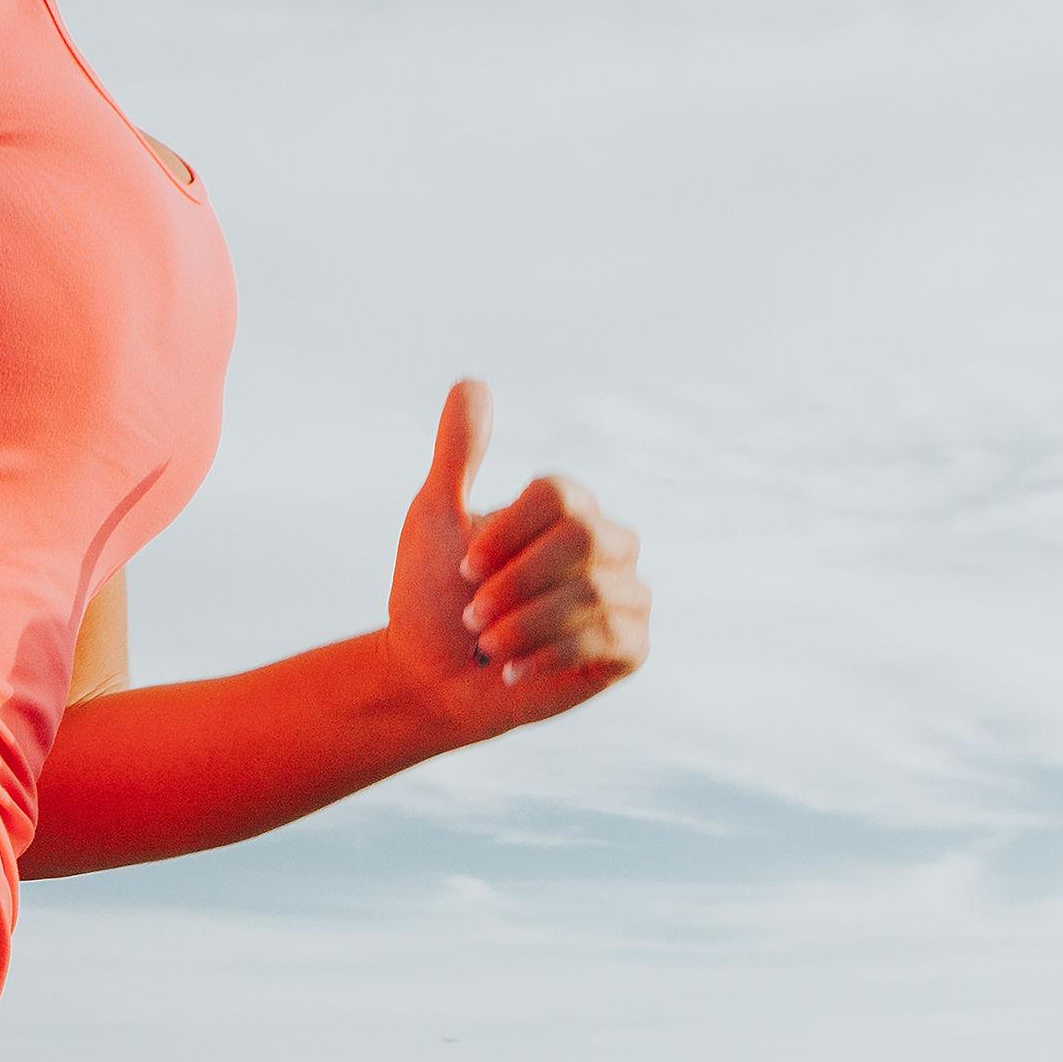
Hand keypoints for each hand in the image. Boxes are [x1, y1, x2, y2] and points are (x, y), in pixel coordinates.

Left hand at [384, 377, 649, 740]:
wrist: (431, 679)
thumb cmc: (433, 596)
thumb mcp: (434, 517)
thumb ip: (458, 453)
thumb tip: (472, 382)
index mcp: (567, 508)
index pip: (558, 495)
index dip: (506, 533)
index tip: (465, 567)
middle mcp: (607, 543)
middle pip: (583, 539)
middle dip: (516, 583)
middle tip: (472, 615)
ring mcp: (625, 594)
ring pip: (595, 595)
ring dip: (524, 625)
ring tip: (488, 644)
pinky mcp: (631, 648)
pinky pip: (611, 639)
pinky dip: (550, 655)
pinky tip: (513, 669)